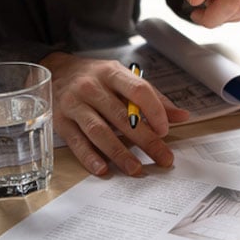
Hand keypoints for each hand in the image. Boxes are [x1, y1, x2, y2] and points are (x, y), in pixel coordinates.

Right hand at [39, 52, 190, 175]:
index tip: (165, 130)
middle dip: (145, 140)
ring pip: (99, 131)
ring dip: (119, 152)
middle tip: (163, 158)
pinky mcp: (61, 121)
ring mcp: (74, 104)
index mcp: (112, 72)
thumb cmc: (96, 77)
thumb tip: (182, 116)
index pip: (138, 90)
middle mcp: (92, 87)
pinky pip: (77, 142)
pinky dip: (90, 157)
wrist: (57, 70)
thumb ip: (153, 97)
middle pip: (122, 116)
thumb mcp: (123, 77)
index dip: (154, 111)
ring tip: (136, 169)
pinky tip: (103, 169)